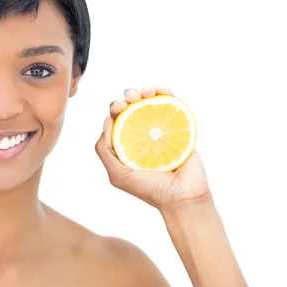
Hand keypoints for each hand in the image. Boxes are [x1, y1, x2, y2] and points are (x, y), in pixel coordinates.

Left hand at [95, 86, 211, 211]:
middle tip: (129, 100)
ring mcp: (161, 128)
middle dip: (128, 97)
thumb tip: (106, 120)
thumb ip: (104, 150)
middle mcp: (143, 133)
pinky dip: (165, 92)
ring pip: (150, 101)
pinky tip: (160, 90)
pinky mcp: (180, 126)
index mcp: (126, 141)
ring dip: (145, 90)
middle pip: (132, 106)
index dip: (115, 107)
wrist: (182, 196)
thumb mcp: (117, 174)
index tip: (118, 107)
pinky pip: (172, 104)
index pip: (117, 118)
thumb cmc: (149, 189)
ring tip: (145, 92)